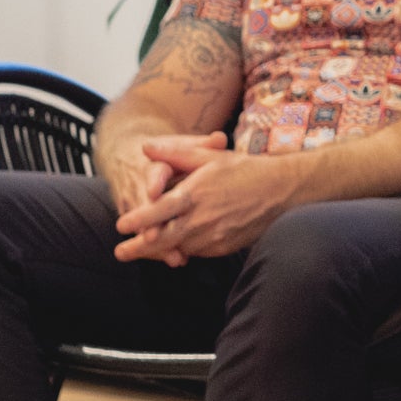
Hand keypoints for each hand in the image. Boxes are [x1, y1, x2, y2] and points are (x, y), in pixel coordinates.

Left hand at [113, 136, 300, 263]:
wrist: (281, 190)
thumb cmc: (243, 169)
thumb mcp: (209, 156)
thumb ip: (175, 153)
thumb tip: (145, 148)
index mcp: (195, 193)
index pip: (158, 211)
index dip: (137, 220)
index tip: (120, 226)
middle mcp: (202, 217)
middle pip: (162, 238)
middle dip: (138, 248)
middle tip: (119, 253)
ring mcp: (214, 235)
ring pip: (179, 247)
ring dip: (160, 250)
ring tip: (140, 252)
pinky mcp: (224, 247)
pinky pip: (197, 251)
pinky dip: (184, 249)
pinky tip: (175, 247)